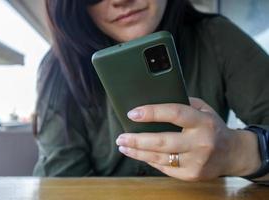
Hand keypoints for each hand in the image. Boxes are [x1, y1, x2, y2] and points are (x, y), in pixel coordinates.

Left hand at [116, 97, 260, 180]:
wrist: (232, 154)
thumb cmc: (212, 127)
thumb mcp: (203, 110)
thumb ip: (182, 104)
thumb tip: (152, 103)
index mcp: (203, 121)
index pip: (175, 113)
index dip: (152, 113)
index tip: (132, 113)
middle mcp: (201, 142)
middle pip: (162, 141)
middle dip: (137, 140)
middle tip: (120, 136)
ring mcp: (196, 161)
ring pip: (159, 157)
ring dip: (137, 152)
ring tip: (123, 146)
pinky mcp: (192, 175)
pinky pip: (164, 168)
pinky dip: (149, 160)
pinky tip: (139, 154)